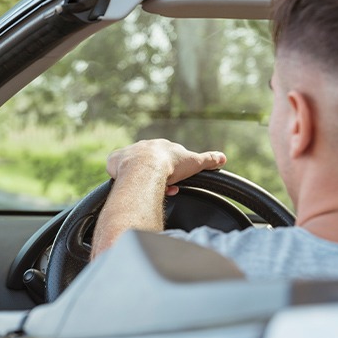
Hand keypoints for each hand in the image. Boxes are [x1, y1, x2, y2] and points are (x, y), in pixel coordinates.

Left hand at [106, 139, 226, 194]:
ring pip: (133, 166)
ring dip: (139, 178)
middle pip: (150, 164)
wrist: (146, 167)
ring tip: (144, 191)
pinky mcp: (114, 160)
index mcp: (161, 147)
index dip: (170, 173)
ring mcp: (128, 153)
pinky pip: (115, 165)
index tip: (172, 185)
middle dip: (156, 177)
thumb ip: (208, 159)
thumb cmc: (171, 165)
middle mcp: (144, 147)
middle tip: (160, 190)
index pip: (166, 159)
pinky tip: (123, 182)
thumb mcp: (194, 163)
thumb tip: (223, 157)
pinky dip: (118, 173)